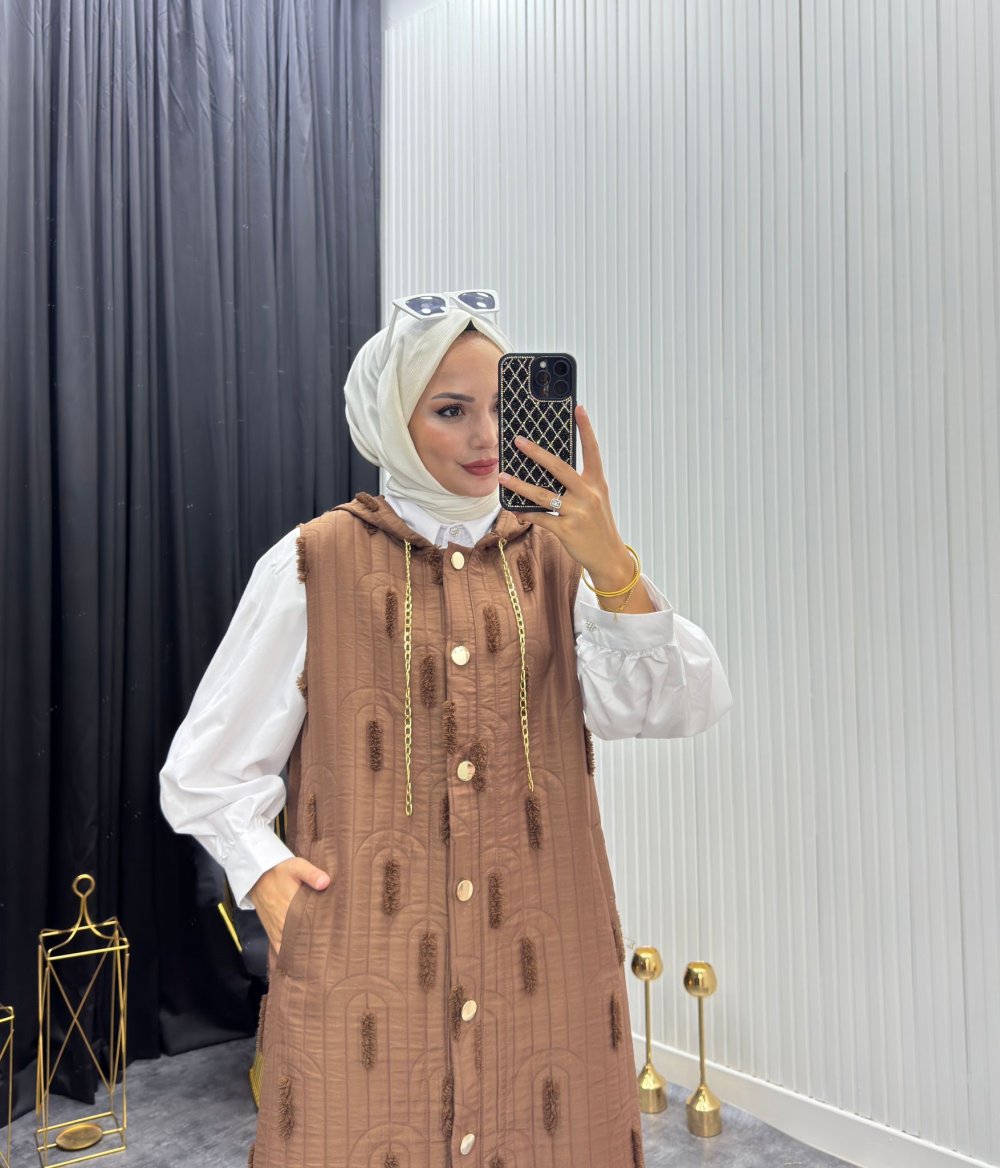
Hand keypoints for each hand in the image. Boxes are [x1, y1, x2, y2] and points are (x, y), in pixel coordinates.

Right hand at [248, 856, 329, 952]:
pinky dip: (289, 956)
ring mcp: (277, 931)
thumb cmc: (280, 871)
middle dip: (317, 947)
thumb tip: (326, 882)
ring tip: (320, 959)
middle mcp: (284, 925)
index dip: (324, 936)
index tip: (336, 941)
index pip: (311, 928)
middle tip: (332, 952)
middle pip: (303, 942)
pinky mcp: (272, 933)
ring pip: (292, 949)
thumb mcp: (297, 867)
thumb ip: (312, 874)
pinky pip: (280, 949)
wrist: (257, 876)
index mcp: (292, 909)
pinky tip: (300, 962)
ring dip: (303, 953)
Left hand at [497, 404, 654, 611]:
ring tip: (502, 476)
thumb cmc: (598, 526)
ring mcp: (577, 513)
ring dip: (520, 485)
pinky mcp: (567, 530)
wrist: (609, 557)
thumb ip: (578, 485)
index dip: (586, 429)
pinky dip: (526, 514)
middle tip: (519, 441)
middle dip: (537, 453)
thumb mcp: (596, 501)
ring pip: (543, 495)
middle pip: (560, 468)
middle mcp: (588, 495)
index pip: (592, 451)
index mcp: (597, 484)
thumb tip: (550, 471)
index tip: (578, 408)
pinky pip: (541, 518)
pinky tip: (515, 510)